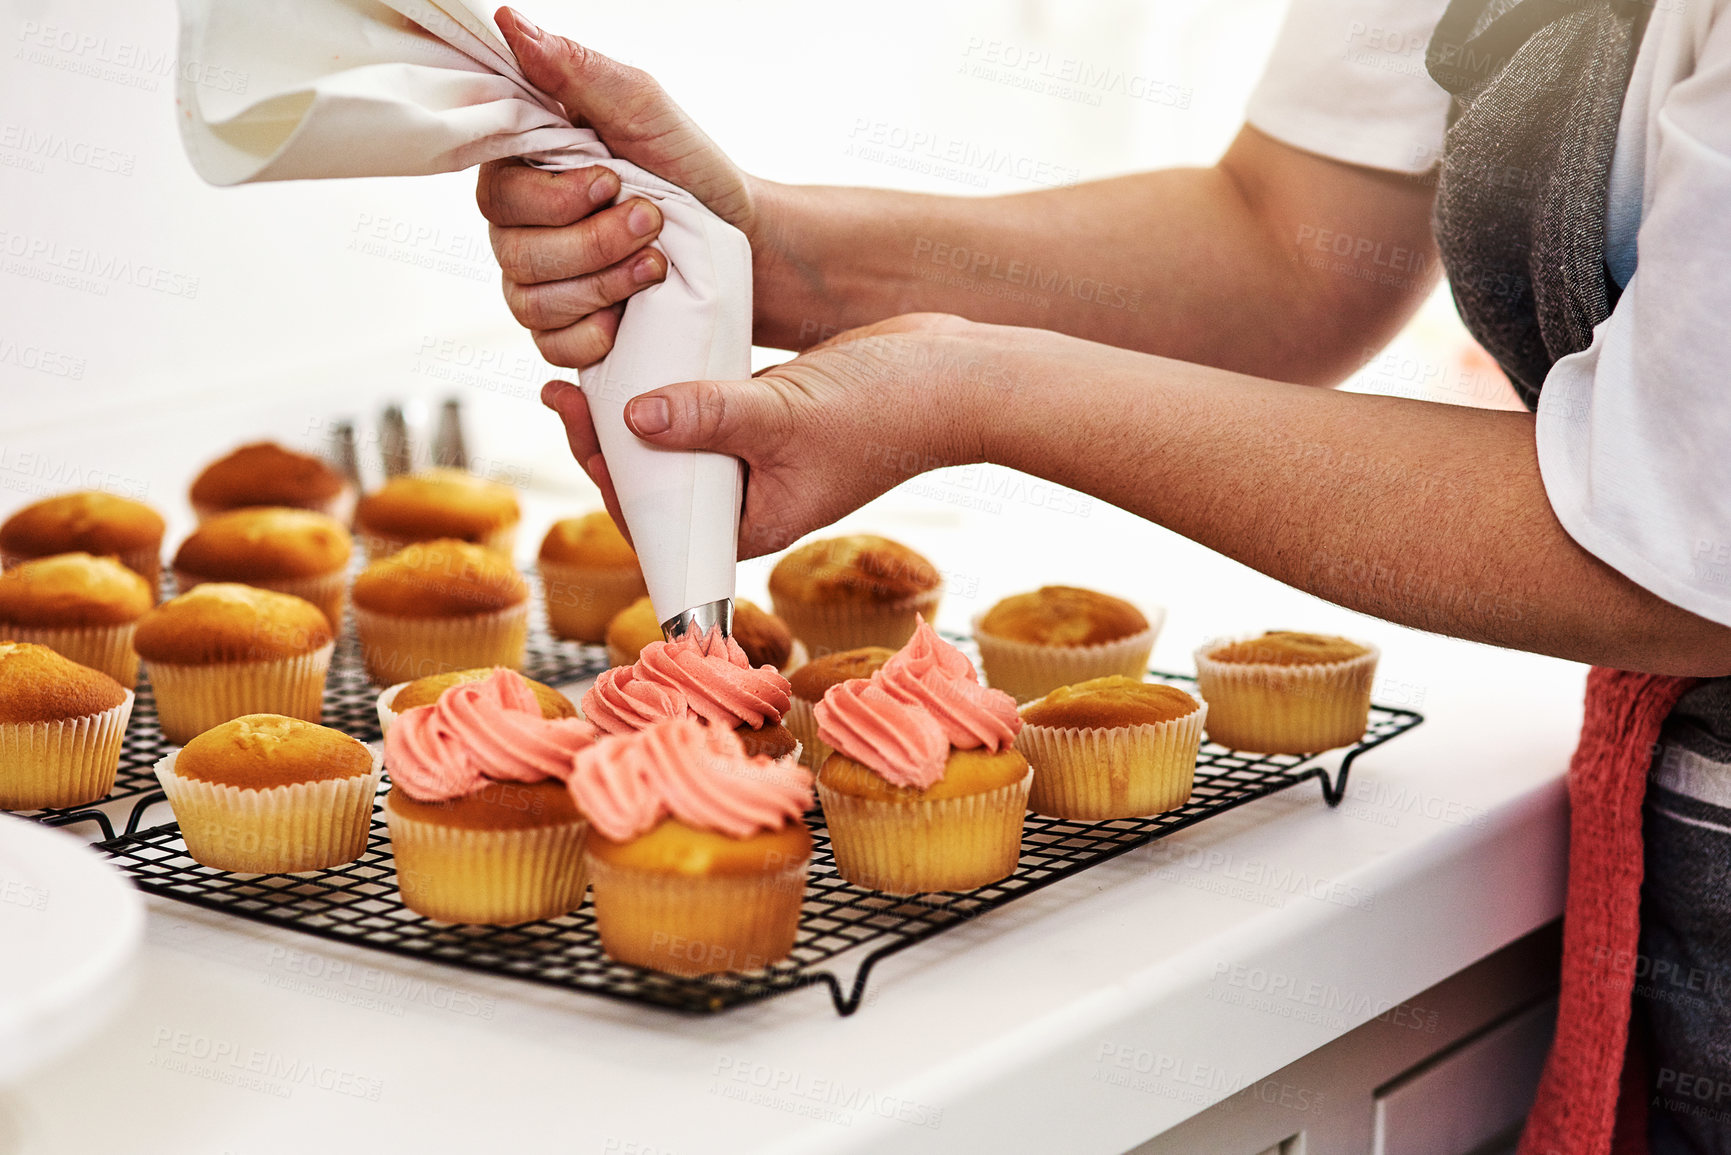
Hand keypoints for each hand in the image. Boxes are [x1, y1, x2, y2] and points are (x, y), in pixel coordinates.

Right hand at [479, 6, 762, 367]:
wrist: (744, 243)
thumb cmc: (692, 172)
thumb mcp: (642, 108)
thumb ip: (576, 70)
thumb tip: (511, 23)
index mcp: (529, 169)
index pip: (496, 191)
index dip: (553, 197)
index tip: (611, 181)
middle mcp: (522, 227)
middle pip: (514, 251)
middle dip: (593, 241)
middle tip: (652, 221)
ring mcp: (540, 282)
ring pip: (532, 301)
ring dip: (603, 284)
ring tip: (656, 264)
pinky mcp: (566, 330)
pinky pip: (552, 347)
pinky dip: (595, 335)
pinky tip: (630, 317)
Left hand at [541, 314, 1007, 556]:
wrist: (958, 376)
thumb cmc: (888, 410)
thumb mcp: (785, 415)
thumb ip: (709, 417)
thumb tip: (633, 418)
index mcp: (753, 523)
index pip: (657, 521)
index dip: (607, 476)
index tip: (578, 421)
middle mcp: (750, 497)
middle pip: (657, 479)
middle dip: (607, 436)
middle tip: (566, 385)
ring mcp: (760, 456)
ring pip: (677, 439)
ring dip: (636, 406)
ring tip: (590, 364)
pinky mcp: (770, 416)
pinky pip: (706, 406)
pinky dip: (675, 383)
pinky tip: (643, 349)